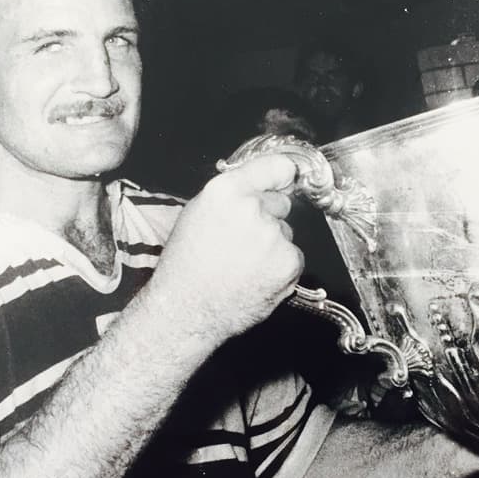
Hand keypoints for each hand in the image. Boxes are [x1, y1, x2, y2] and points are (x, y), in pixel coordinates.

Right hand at [151, 154, 303, 340]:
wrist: (187, 311)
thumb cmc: (186, 266)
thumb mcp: (197, 215)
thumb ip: (231, 196)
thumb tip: (261, 187)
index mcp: (225, 191)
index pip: (274, 166)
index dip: (282, 174)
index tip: (287, 178)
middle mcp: (252, 208)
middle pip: (280, 203)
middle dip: (268, 218)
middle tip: (241, 242)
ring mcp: (274, 235)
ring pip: (285, 233)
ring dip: (272, 246)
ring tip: (242, 265)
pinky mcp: (289, 262)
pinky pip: (293, 257)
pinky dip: (280, 268)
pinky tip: (255, 278)